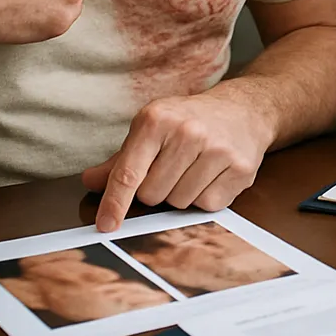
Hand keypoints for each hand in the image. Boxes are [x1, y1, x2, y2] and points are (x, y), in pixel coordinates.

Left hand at [81, 88, 272, 231]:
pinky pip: (208, 205)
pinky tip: (213, 174)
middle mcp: (188, 131)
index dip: (114, 203)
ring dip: (182, 194)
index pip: (128, 173)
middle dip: (156, 191)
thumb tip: (90, 181)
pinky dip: (205, 197)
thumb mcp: (153, 128)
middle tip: (171, 168)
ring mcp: (217, 149)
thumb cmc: (191, 120)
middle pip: (152, 195)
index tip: (105, 225)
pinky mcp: (240, 167)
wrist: (245, 109)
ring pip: (180, 203)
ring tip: (194, 168)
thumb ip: (121, 159)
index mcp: (157, 118)